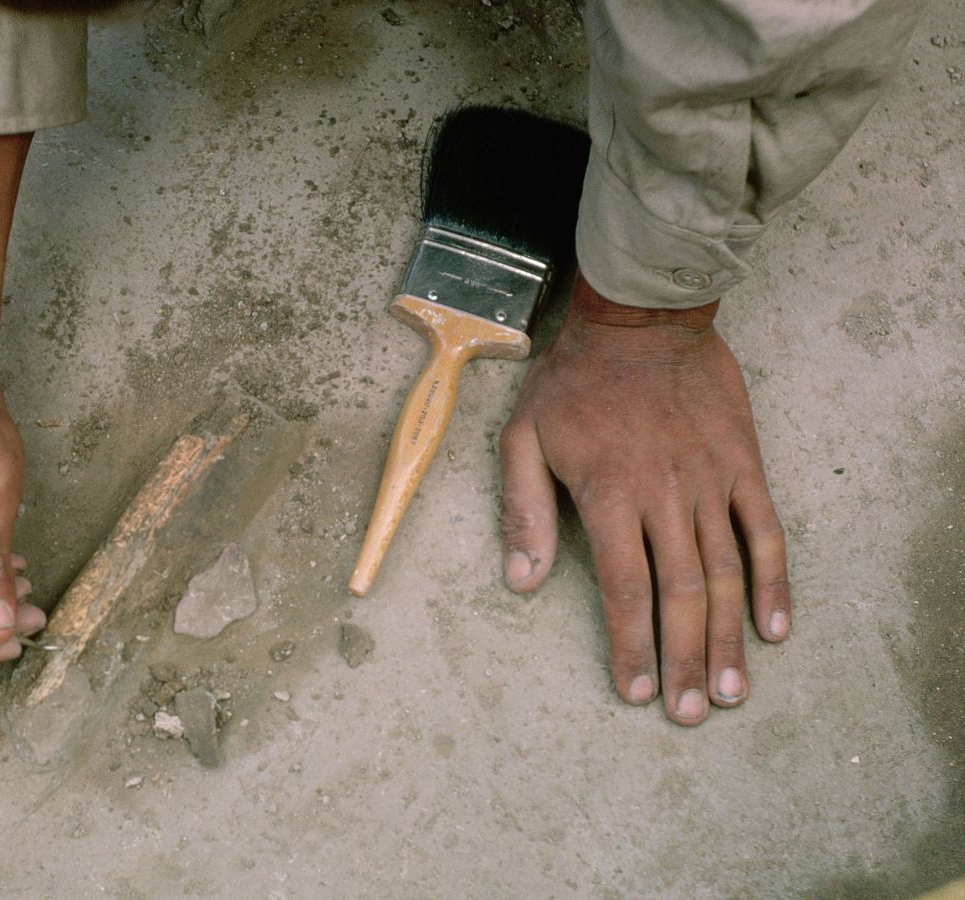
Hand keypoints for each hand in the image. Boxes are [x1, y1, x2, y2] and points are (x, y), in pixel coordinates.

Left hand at [498, 275, 790, 724]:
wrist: (642, 317)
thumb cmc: (572, 381)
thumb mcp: (522, 438)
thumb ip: (523, 511)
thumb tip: (520, 583)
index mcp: (609, 494)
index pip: (625, 588)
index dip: (631, 645)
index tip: (635, 692)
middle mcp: (665, 496)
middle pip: (682, 594)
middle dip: (685, 659)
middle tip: (693, 713)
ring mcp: (710, 482)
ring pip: (726, 573)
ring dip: (729, 637)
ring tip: (732, 690)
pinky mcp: (743, 465)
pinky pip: (765, 531)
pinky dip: (773, 582)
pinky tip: (773, 628)